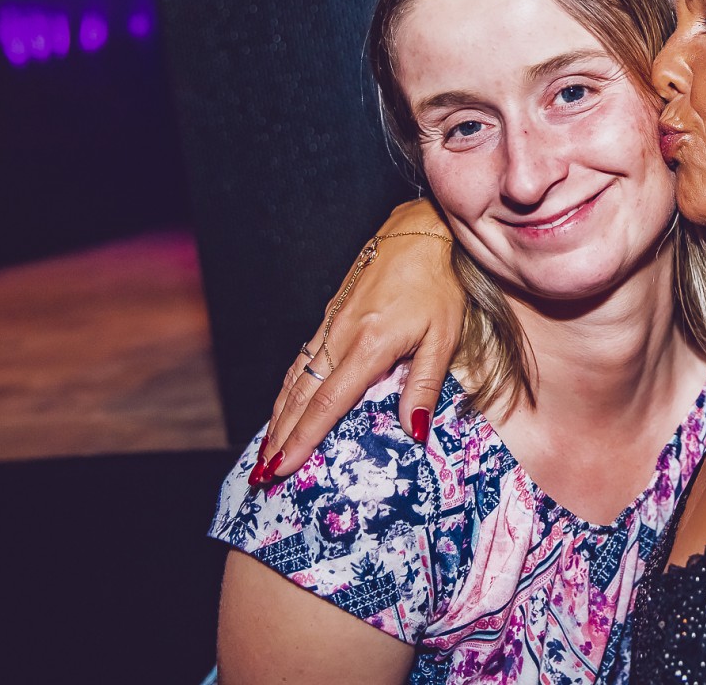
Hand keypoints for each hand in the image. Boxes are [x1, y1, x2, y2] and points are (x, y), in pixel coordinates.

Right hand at [257, 199, 464, 480]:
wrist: (423, 231)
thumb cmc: (442, 282)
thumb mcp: (445, 336)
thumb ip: (425, 385)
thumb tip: (413, 432)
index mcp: (369, 344)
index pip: (327, 403)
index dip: (303, 439)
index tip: (282, 468)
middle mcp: (341, 335)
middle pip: (301, 395)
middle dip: (279, 436)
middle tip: (260, 473)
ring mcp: (332, 322)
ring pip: (296, 377)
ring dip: (278, 414)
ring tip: (264, 448)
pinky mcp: (332, 313)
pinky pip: (303, 358)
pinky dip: (288, 386)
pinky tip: (285, 402)